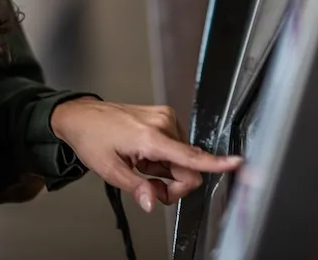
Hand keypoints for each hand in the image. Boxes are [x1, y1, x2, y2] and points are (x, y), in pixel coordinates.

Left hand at [50, 98, 240, 212]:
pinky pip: (176, 146)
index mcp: (150, 137)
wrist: (80, 115)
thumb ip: (136, 188)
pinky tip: (145, 155)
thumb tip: (154, 202)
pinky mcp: (164, 116)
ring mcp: (164, 117)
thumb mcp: (109, 170)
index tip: (237, 163)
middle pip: (189, 166)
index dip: (216, 163)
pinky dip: (164, 157)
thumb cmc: (91, 138)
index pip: (190, 156)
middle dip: (173, 183)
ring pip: (183, 158)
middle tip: (148, 186)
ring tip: (142, 165)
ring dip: (167, 170)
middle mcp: (162, 123)